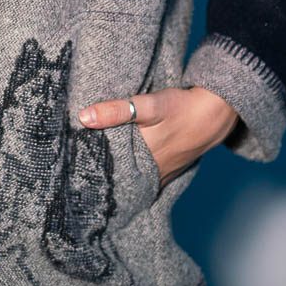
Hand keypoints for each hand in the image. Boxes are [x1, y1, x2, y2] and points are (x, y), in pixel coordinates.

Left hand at [77, 86, 239, 187]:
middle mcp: (151, 172)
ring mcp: (161, 174)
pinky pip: (146, 180)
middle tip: (75, 172)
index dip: (89, 168)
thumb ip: (117, 111)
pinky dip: (134, 177)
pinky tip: (122, 174)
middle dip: (100, 176)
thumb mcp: (149, 105)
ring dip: (117, 178)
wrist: (215, 113)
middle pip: (119, 178)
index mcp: (141, 158)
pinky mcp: (169, 171)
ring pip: (133, 180)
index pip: (108, 170)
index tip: (70, 167)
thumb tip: (84, 117)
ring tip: (93, 175)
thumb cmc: (182, 107)